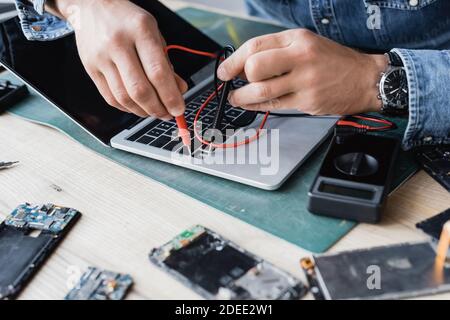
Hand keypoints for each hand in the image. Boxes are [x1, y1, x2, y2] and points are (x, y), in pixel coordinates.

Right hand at [56, 0, 186, 118]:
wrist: (92, 5)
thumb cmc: (128, 21)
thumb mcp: (154, 34)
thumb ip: (166, 63)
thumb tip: (179, 91)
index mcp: (140, 30)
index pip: (158, 72)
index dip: (170, 96)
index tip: (179, 109)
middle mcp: (118, 43)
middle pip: (140, 90)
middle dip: (157, 108)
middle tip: (167, 114)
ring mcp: (101, 57)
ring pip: (124, 97)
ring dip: (143, 111)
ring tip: (154, 111)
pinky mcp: (90, 68)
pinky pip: (110, 97)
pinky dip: (127, 107)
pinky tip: (138, 106)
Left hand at [217, 29, 386, 114]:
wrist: (366, 79)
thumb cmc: (334, 61)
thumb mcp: (307, 43)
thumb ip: (277, 50)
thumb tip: (246, 63)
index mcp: (297, 39)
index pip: (255, 46)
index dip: (233, 60)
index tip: (224, 70)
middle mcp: (300, 58)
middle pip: (255, 67)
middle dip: (239, 78)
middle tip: (235, 83)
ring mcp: (304, 82)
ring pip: (261, 91)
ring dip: (242, 97)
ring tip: (237, 98)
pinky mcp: (307, 102)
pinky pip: (274, 106)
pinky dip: (256, 107)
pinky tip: (251, 105)